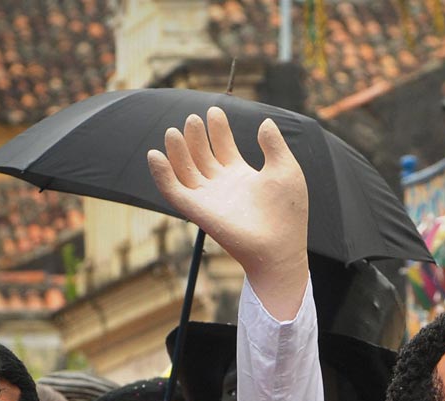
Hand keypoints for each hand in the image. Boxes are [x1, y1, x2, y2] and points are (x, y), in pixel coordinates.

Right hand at [146, 107, 309, 318]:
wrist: (280, 246)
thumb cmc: (288, 213)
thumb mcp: (285, 170)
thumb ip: (274, 144)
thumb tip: (265, 122)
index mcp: (241, 175)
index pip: (223, 146)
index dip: (217, 128)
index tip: (214, 110)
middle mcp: (222, 186)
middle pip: (201, 155)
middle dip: (196, 136)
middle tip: (193, 118)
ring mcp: (208, 198)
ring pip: (185, 169)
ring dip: (177, 150)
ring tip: (175, 131)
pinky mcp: (197, 211)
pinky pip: (173, 191)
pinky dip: (161, 174)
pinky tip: (155, 155)